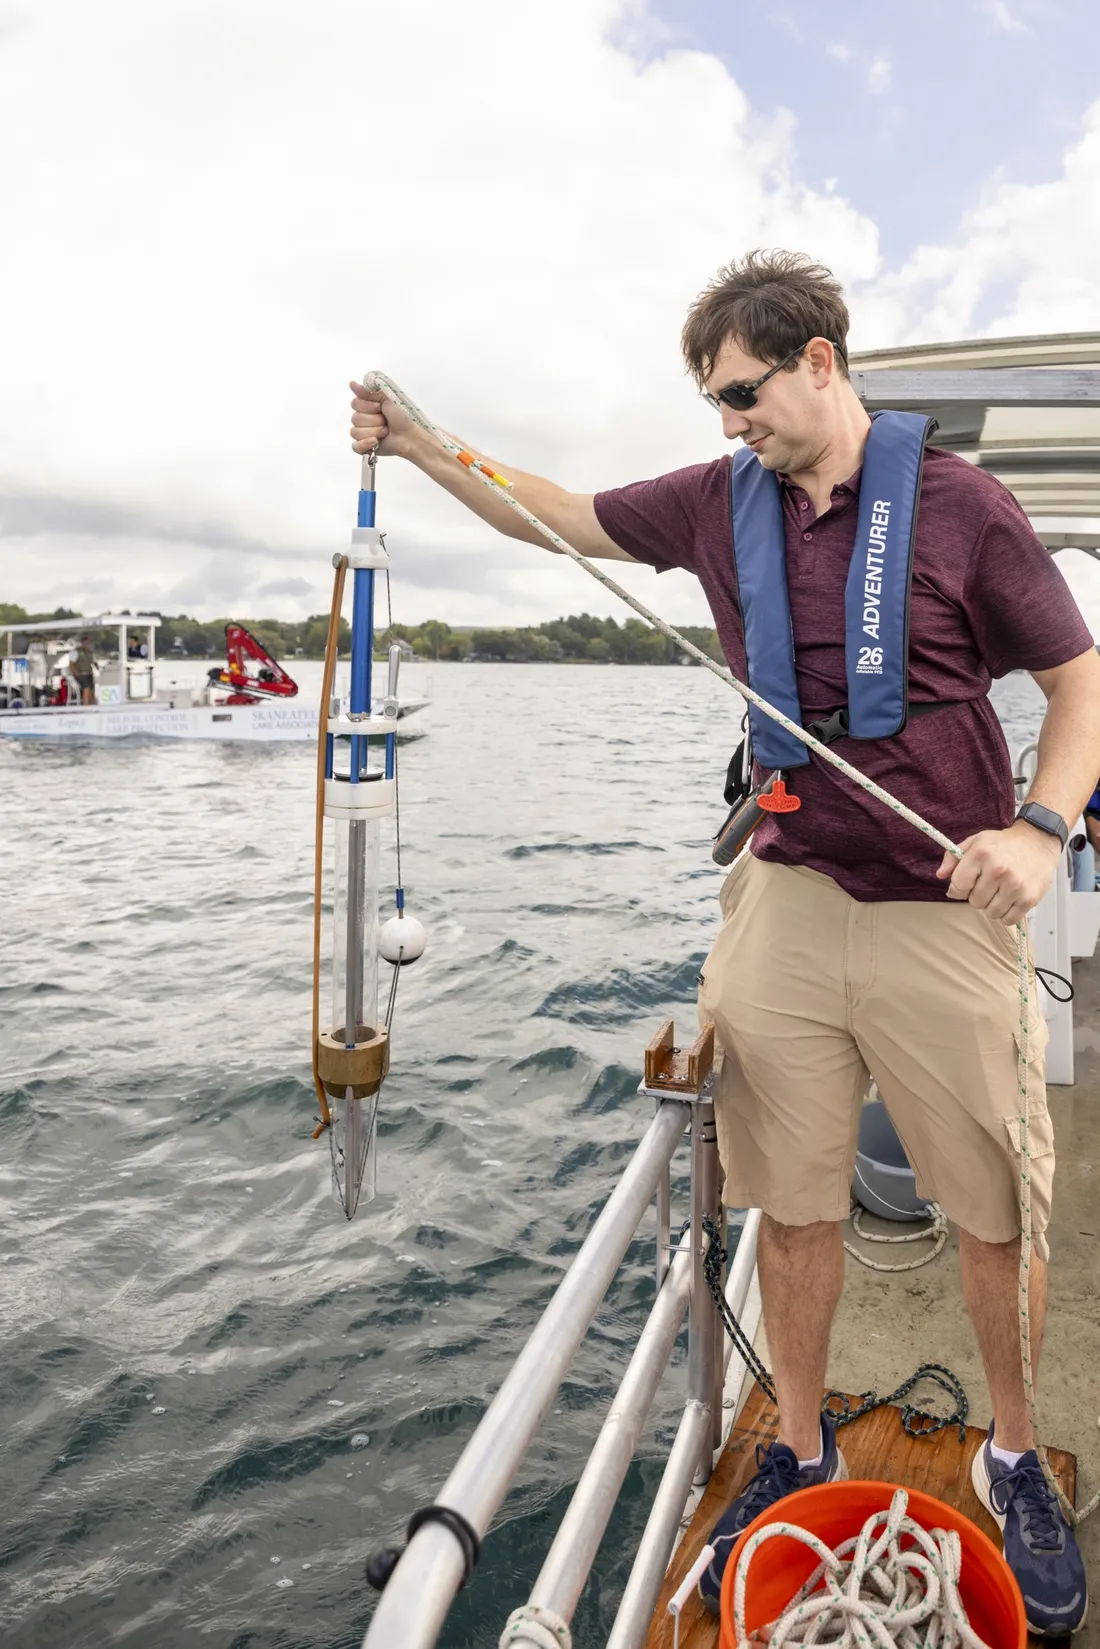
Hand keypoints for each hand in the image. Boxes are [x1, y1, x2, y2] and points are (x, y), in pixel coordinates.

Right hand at [349, 381, 414, 457]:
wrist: (410, 435)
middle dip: (374, 420)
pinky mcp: (365, 447)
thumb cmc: (401, 417)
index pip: (354, 404)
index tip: (379, 407)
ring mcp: (363, 434)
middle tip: (386, 421)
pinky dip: (365, 444)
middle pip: (355, 418)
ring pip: (355, 432)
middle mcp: (363, 419)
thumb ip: (368, 392)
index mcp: (366, 407)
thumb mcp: (386, 398)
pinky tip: (375, 442)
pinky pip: (355, 446)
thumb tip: (351, 384)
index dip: (367, 406)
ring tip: (386, 431)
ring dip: (374, 431)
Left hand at [935, 821, 1061, 922]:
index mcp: (981, 855)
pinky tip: (1009, 900)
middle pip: (974, 902)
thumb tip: (940, 875)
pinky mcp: (1029, 898)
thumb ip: (953, 857)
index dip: (958, 889)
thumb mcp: (976, 841)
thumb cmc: (1004, 843)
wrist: (1037, 841)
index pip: (958, 886)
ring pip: (991, 913)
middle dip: (977, 896)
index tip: (965, 886)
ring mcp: (1015, 885)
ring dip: (992, 906)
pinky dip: (1006, 914)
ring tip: (999, 892)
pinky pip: (1008, 920)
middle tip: (988, 885)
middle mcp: (997, 870)